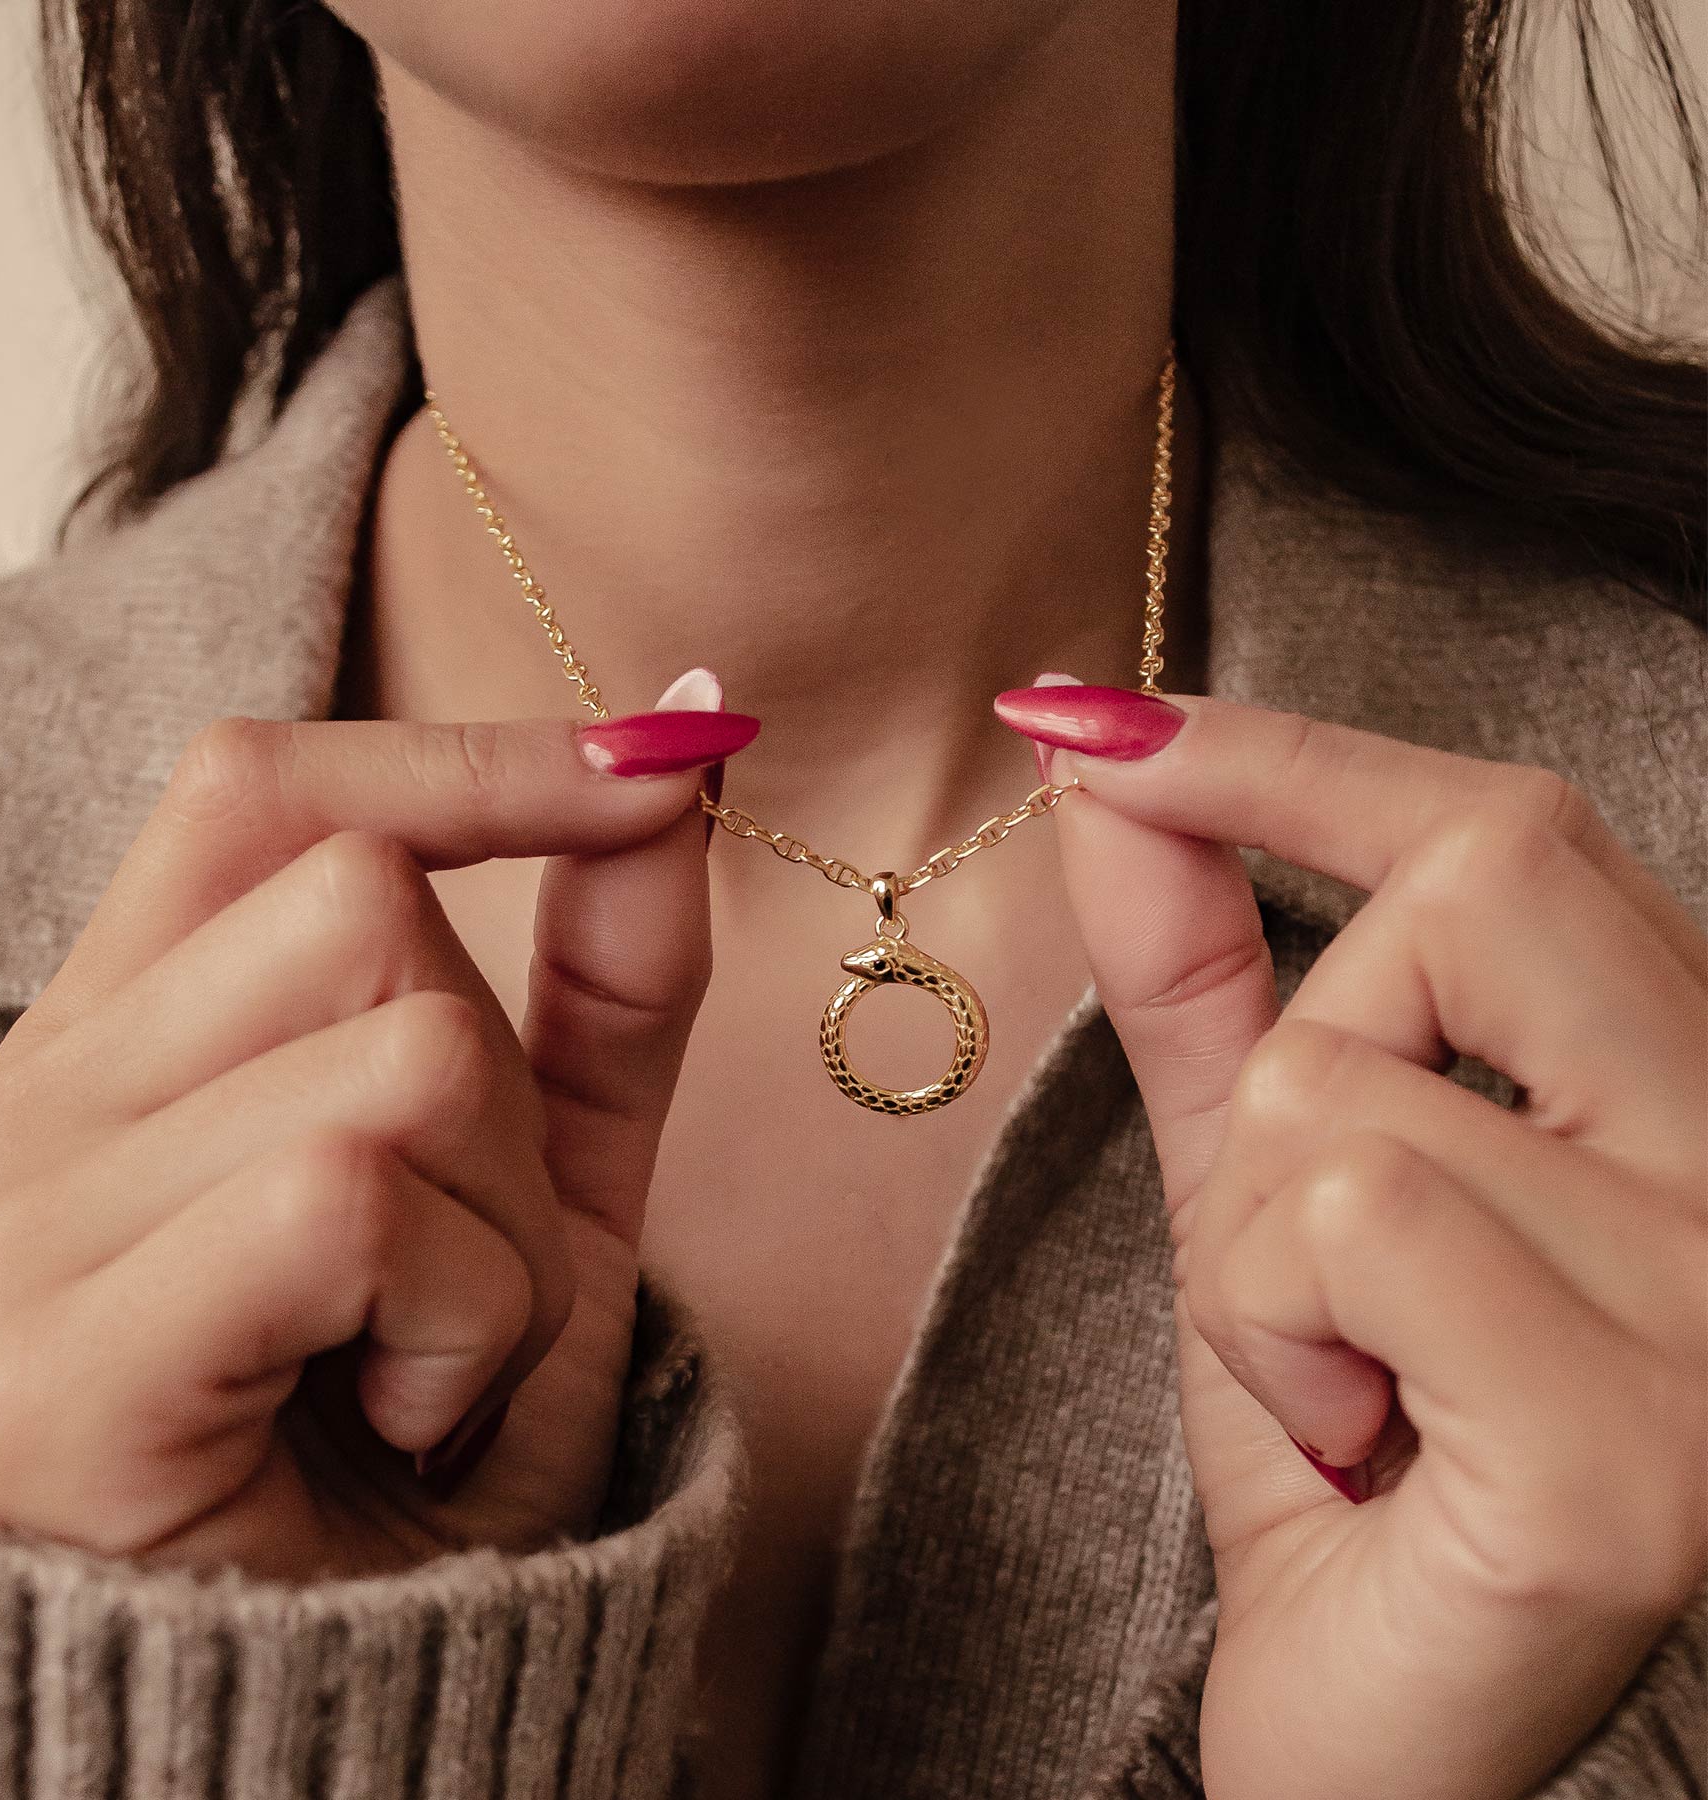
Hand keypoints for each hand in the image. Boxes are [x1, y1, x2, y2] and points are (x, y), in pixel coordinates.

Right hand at [0, 697, 754, 1579]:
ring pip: (402, 1052)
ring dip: (501, 1231)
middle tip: (457, 1265)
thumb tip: (677, 758)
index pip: (266, 790)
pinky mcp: (52, 1361)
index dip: (468, 759)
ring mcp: (14, 1232)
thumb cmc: (425, 1428)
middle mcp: (26, 1111)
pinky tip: (406, 1410)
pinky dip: (459, 1313)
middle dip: (504, 1087)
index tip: (658, 758)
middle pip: (363, 901)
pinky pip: (351, 1194)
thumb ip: (603, 974)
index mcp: (117, 1041)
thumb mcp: (548, 1176)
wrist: (352, 1708)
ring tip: (428, 1357)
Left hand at [997, 684, 1706, 1799]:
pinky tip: (1355, 1443)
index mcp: (1685, 1099)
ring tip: (1342, 1376)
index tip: (1109, 716)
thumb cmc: (1344, 1439)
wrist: (1381, 1726)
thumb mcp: (1261, 1181)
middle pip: (1482, 885)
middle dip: (1317, 1030)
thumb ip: (1203, 977)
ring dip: (1258, 1243)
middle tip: (1316, 1216)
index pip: (1516, 832)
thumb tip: (1113, 781)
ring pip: (1347, 1086)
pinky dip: (1270, 1333)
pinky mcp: (1631, 1464)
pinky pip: (1344, 1228)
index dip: (1300, 750)